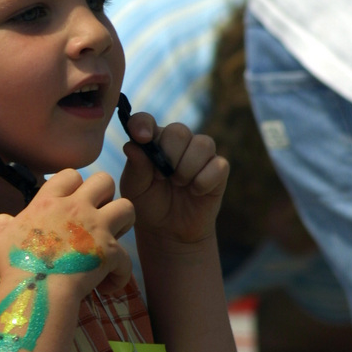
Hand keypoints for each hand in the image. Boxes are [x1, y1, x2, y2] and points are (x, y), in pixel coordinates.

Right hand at [0, 169, 134, 297]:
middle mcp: (78, 209)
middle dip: (105, 194)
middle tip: (97, 214)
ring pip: (127, 207)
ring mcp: (97, 229)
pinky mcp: (111, 253)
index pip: (70, 175)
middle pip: (104, 180)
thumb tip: (6, 220)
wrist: (36, 290)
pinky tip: (108, 285)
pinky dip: (120, 273)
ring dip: (124, 221)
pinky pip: (127, 260)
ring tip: (113, 238)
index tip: (70, 202)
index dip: (74, 185)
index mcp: (50, 202)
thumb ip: (2, 223)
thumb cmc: (14, 264)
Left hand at [119, 113, 228, 245]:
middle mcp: (177, 142)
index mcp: (152, 140)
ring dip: (187, 169)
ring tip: (179, 185)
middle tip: (162, 178)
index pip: (145, 121)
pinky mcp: (218, 169)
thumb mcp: (135, 189)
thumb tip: (133, 145)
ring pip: (203, 144)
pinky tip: (195, 192)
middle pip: (179, 131)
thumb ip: (135, 167)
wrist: (169, 230)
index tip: (142, 137)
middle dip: (169, 156)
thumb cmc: (149, 204)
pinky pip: (218, 165)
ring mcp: (200, 154)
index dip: (143, 124)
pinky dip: (204, 181)